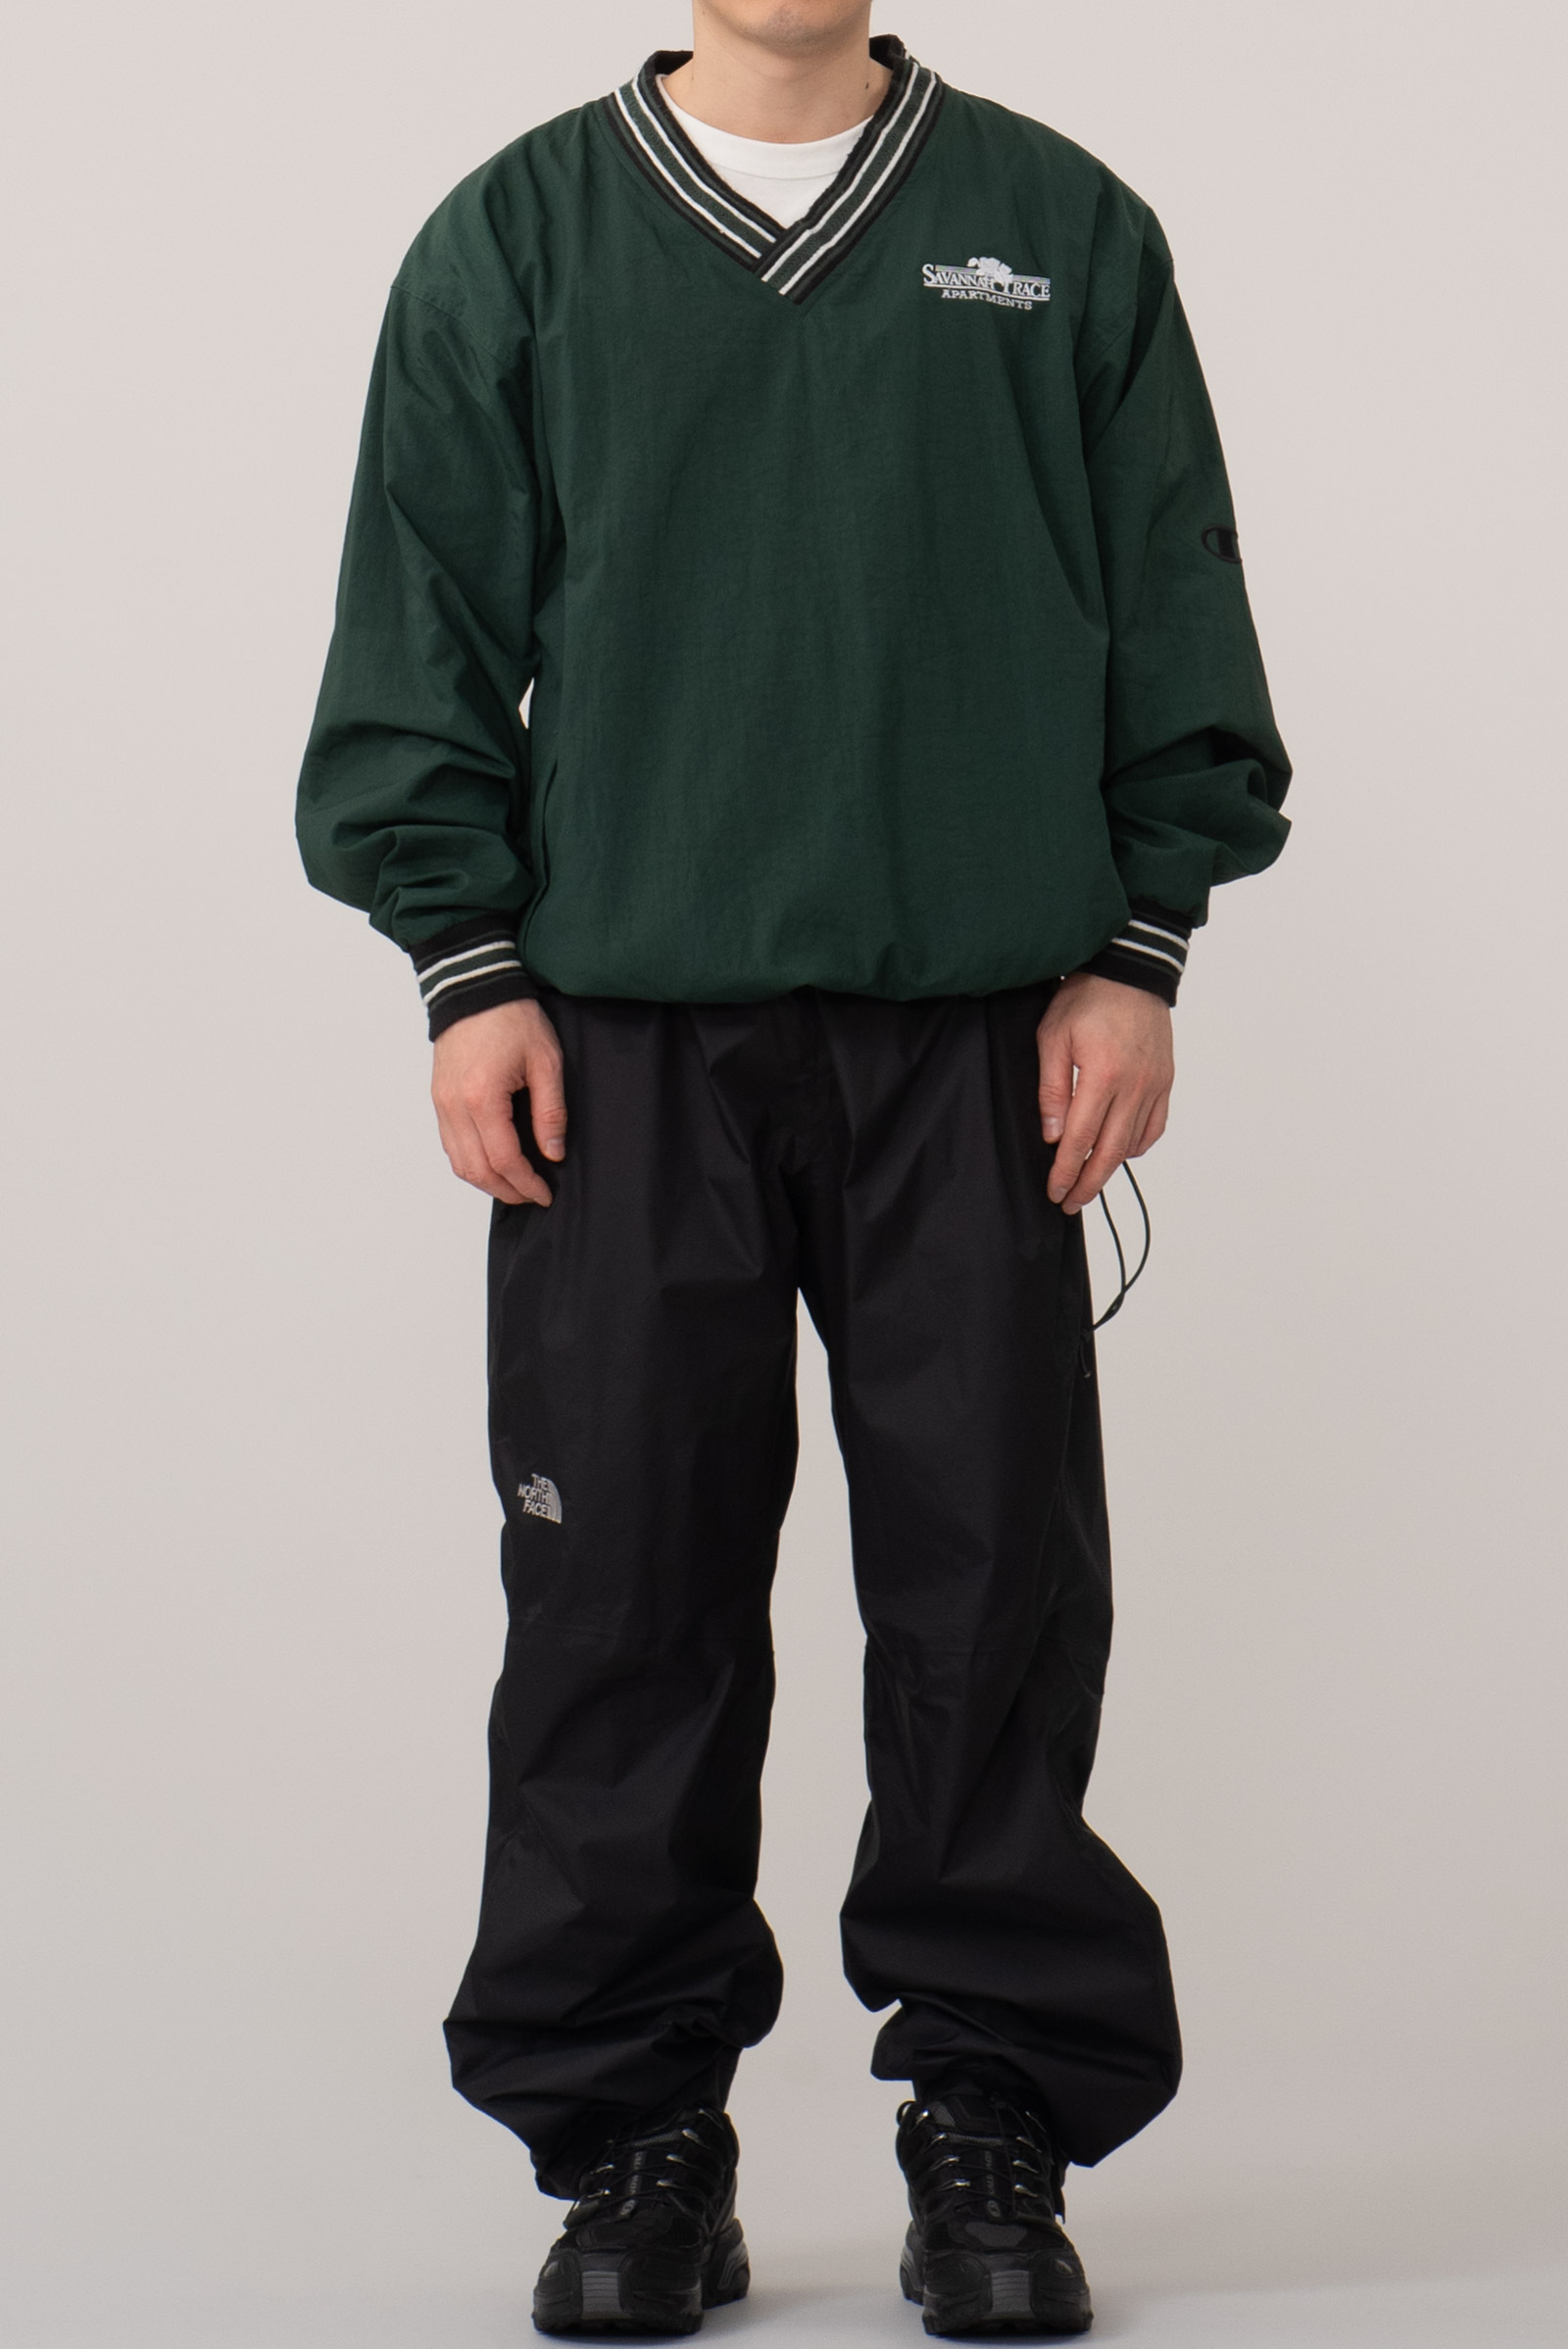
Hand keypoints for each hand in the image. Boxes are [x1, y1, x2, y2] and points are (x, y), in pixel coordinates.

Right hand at [431, 999, 564, 1206]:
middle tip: (532, 1195)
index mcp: (482, 1098)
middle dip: (507, 1191)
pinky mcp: (438, 1099)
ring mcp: (441, 1104)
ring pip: (458, 1163)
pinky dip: (470, 1163)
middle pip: (477, 1170)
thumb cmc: (511, 1018)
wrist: (475, 988)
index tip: (545, 1193)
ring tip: (515, 1185)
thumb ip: (550, 1112)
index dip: (527, 1184)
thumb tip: (553, 1152)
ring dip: (486, 1181)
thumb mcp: (546, 1062)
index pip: (504, 1160)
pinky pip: (450, 1145)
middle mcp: (455, 1106)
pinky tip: (492, 1163)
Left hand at [1037, 974, 1174, 1214]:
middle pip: (1111, 1152)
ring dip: (1111, 1168)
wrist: (1128, 971)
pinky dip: (1137, 1146)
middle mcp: (1135, 1085)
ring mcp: (1155, 1085)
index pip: (1080, 1139)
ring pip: (1134, 1143)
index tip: (1055, 1191)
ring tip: (1090, 1182)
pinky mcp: (1165, 1080)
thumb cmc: (1085, 998)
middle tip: (1071, 1203)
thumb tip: (1052, 1135)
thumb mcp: (1052, 1037)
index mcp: (1104, 1075)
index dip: (1066, 1171)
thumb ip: (1052, 1089)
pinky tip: (1119, 1151)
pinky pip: (1154, 1127)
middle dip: (1089, 1183)